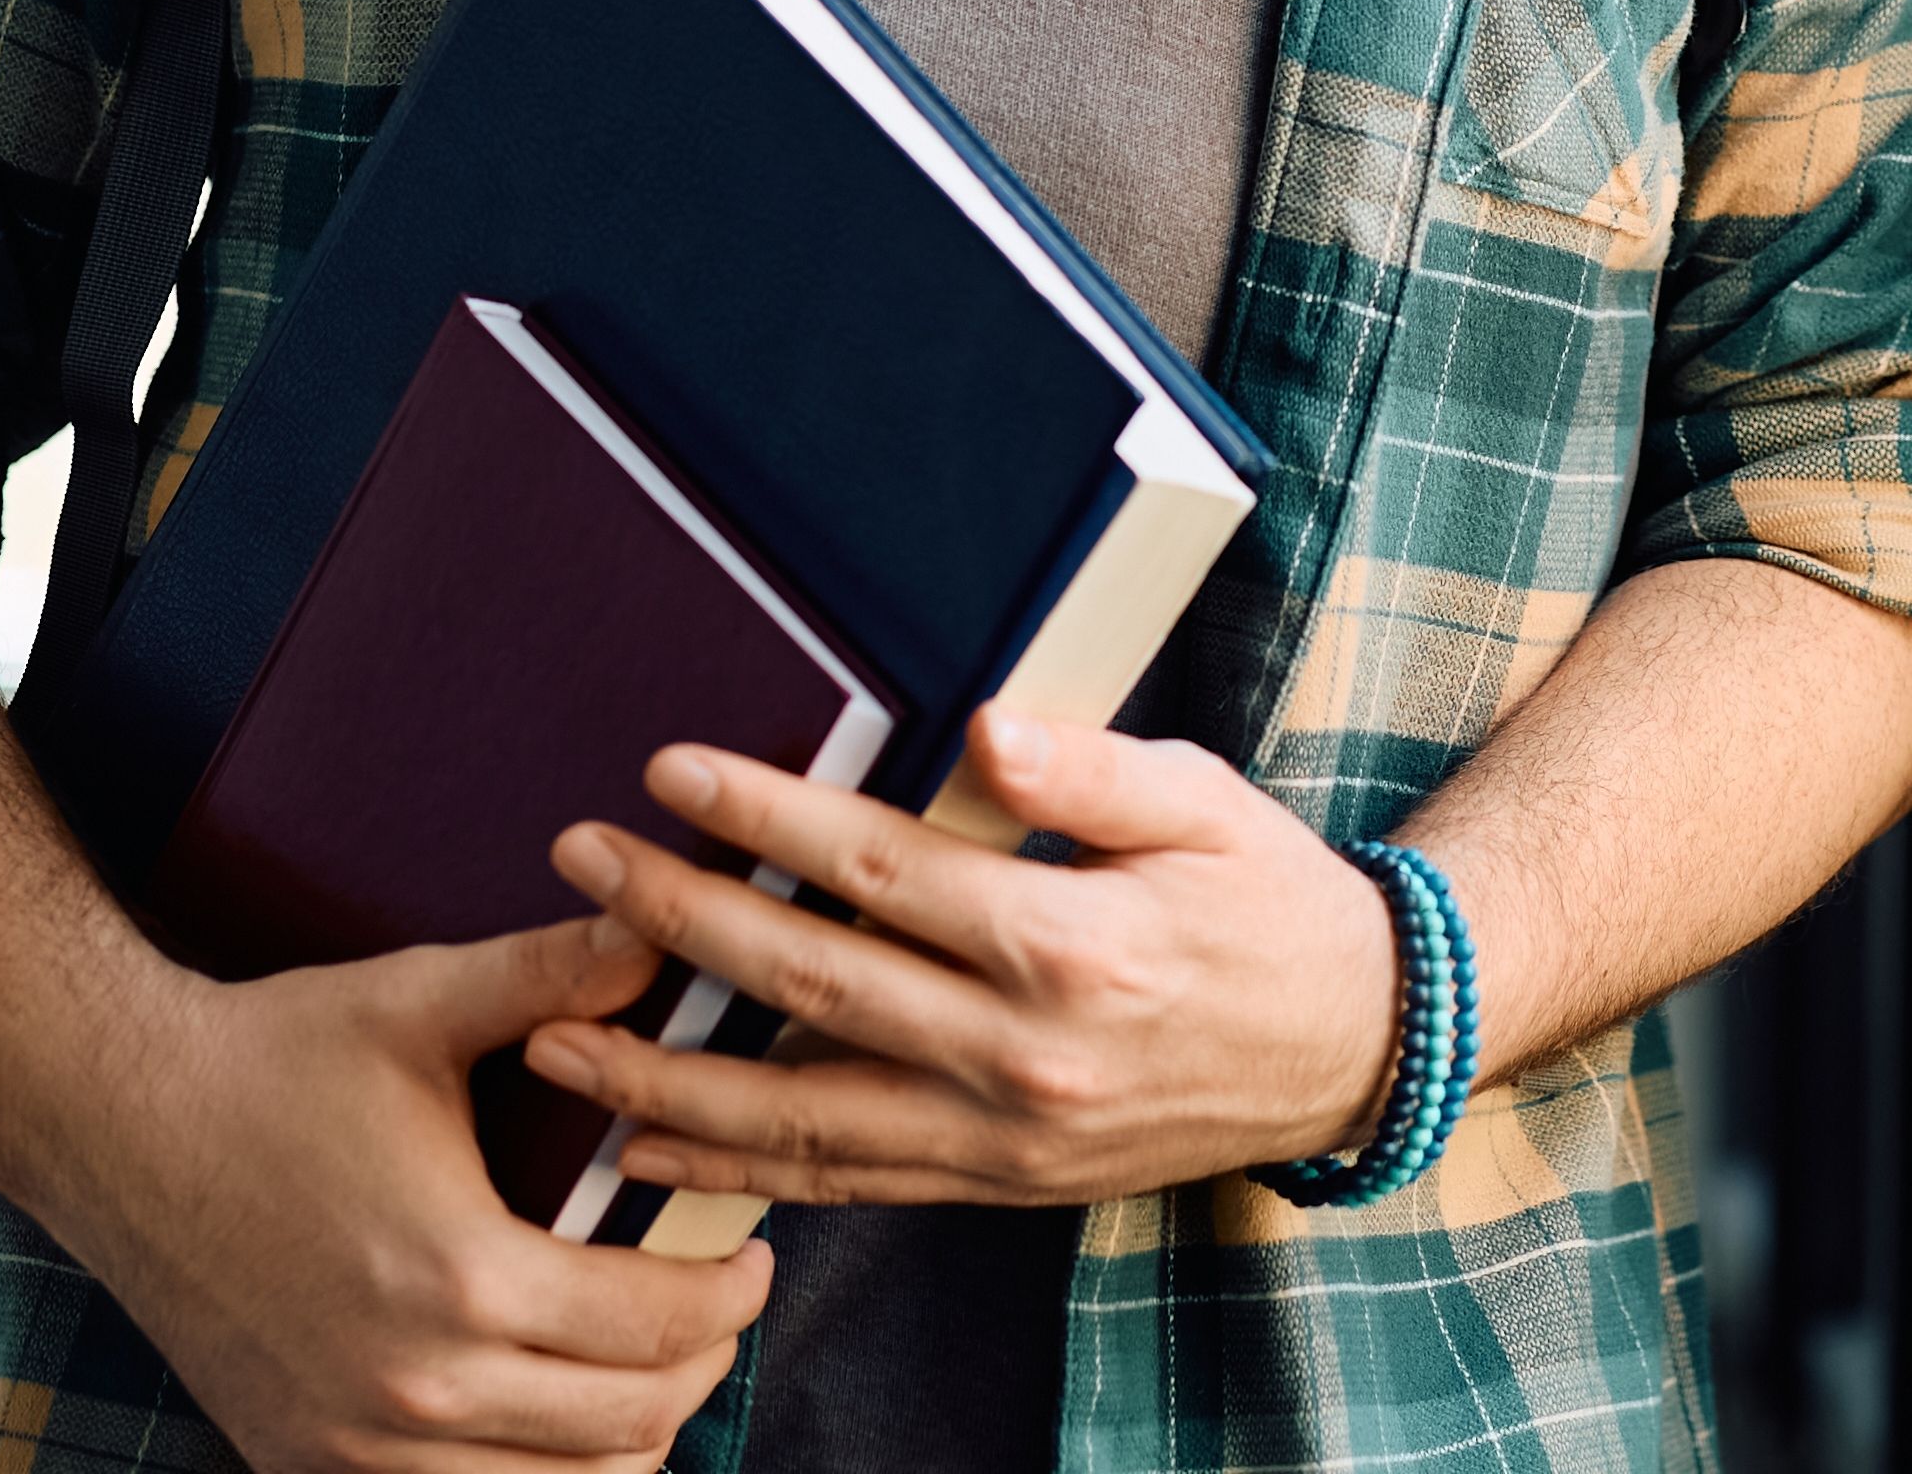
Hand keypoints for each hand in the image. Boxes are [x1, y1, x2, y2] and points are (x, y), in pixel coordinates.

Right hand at [37, 913, 772, 1473]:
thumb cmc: (272, 1058)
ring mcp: (351, 1442)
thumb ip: (556, 972)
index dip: (733, 1294)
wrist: (116, 1125)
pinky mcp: (306, 1462)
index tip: (753, 1252)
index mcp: (460, 1277)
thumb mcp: (423, 1002)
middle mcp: (410, 1385)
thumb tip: (665, 924)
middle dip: (702, 1365)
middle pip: (627, 1427)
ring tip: (648, 1358)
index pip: (658, 1330)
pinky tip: (550, 1407)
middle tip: (718, 1303)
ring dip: (626, 1437)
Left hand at [527, 712, 1408, 1208]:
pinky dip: (737, 1172)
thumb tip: (984, 725)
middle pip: (815, 989)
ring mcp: (1005, 1134)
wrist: (1354, 1048)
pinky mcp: (998, 1183)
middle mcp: (1026, 1052)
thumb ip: (1090, 769)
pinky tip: (648, 1149)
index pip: (883, 872)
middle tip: (577, 868)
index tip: (669, 773)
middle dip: (678, 928)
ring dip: (666, 1082)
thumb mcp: (1206, 801)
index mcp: (1074, 942)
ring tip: (557, 1044)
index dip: (767, 822)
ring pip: (802, 1116)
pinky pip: (845, 1186)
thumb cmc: (1272, 901)